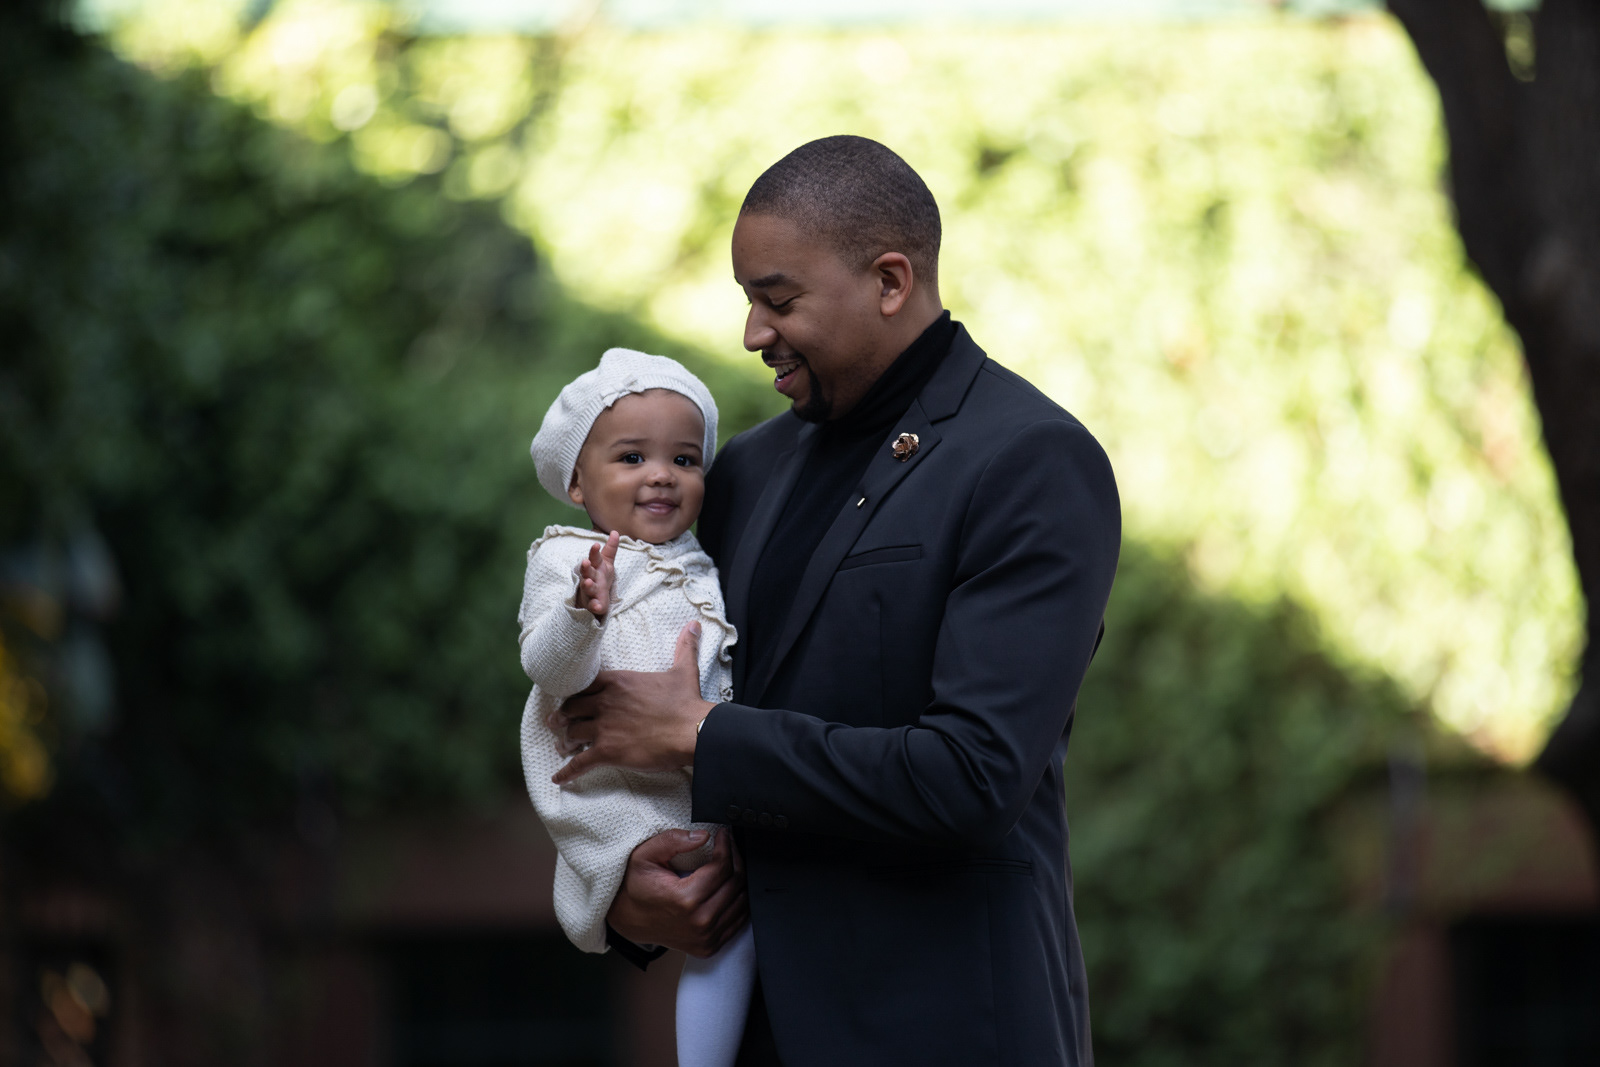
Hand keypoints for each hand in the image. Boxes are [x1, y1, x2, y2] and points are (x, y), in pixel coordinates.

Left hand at [553, 620, 713, 784]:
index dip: (576, 694)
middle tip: (556, 723)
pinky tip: (558, 778)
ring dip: (565, 742)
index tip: (571, 700)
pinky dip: (567, 771)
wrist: (693, 730)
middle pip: (571, 708)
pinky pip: (579, 762)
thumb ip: (683, 647)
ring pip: (572, 734)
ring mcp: (604, 727)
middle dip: (562, 717)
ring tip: (561, 748)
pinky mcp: (607, 751)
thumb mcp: (683, 670)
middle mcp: (605, 702)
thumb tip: (693, 625)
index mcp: (618, 681)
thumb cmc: (687, 702)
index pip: (584, 685)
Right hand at [576, 530, 619, 619]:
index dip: (594, 551)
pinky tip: (597, 606)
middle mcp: (591, 577)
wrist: (594, 597)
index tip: (596, 544)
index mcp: (596, 567)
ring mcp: (591, 590)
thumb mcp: (606, 562)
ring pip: (588, 587)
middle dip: (586, 567)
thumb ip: (610, 548)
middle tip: (585, 562)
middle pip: (587, 571)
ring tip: (589, 582)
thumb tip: (615, 532)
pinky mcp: (593, 603)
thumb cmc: (600, 576)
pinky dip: (594, 606)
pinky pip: (593, 605)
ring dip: (588, 585)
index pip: (594, 557)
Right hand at [607, 828, 747, 958]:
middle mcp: (699, 922)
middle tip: (728, 845)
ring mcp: (706, 938)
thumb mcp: (645, 855)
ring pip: (742, 902)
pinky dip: (738, 901)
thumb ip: (673, 841)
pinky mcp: (709, 946)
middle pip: (736, 884)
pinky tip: (728, 886)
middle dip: (736, 858)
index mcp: (685, 900)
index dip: (726, 846)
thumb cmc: (635, 886)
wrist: (628, 919)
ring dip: (740, 879)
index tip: (723, 834)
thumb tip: (703, 836)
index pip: (722, 868)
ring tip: (729, 862)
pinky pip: (738, 921)